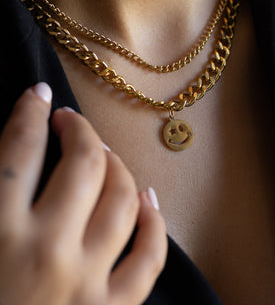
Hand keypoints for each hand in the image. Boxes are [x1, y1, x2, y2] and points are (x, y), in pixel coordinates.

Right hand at [0, 83, 166, 304]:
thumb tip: (8, 155)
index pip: (19, 150)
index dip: (30, 112)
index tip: (37, 96)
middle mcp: (45, 252)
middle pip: (80, 165)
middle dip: (78, 130)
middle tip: (70, 121)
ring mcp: (85, 285)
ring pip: (120, 199)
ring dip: (115, 165)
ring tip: (103, 153)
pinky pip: (149, 260)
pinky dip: (153, 223)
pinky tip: (146, 199)